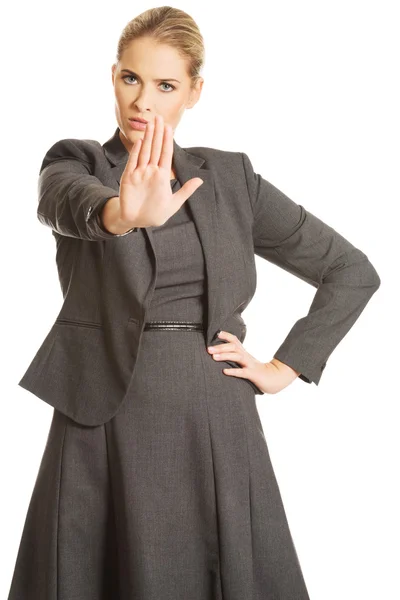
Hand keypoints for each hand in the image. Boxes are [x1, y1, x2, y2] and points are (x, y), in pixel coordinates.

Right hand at [117, 114, 203, 228]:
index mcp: (162, 175)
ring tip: (150, 124)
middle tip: (159, 117)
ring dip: (148, 138)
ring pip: (145, 152)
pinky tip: (140, 141)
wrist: (137, 221)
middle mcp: (151, 171)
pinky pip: (133, 162)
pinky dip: (136, 152)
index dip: (168, 140)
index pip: (166, 154)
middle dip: (157, 133)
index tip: (169, 127)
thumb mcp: (174, 203)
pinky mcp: (128, 178)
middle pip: (155, 149)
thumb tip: (200, 180)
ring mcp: (139, 173)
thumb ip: (186, 191)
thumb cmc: (155, 213)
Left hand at [207, 330, 299, 393]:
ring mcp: (250, 365)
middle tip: (208, 349)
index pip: (235, 340)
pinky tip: (225, 371)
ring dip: (225, 356)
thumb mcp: (245, 363)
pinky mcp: (253, 375)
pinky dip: (234, 371)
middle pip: (234, 347)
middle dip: (221, 347)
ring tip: (214, 357)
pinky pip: (243, 372)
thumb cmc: (257, 371)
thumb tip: (219, 356)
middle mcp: (247, 357)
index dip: (226, 336)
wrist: (275, 379)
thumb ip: (235, 358)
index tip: (215, 333)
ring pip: (238, 357)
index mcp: (244, 353)